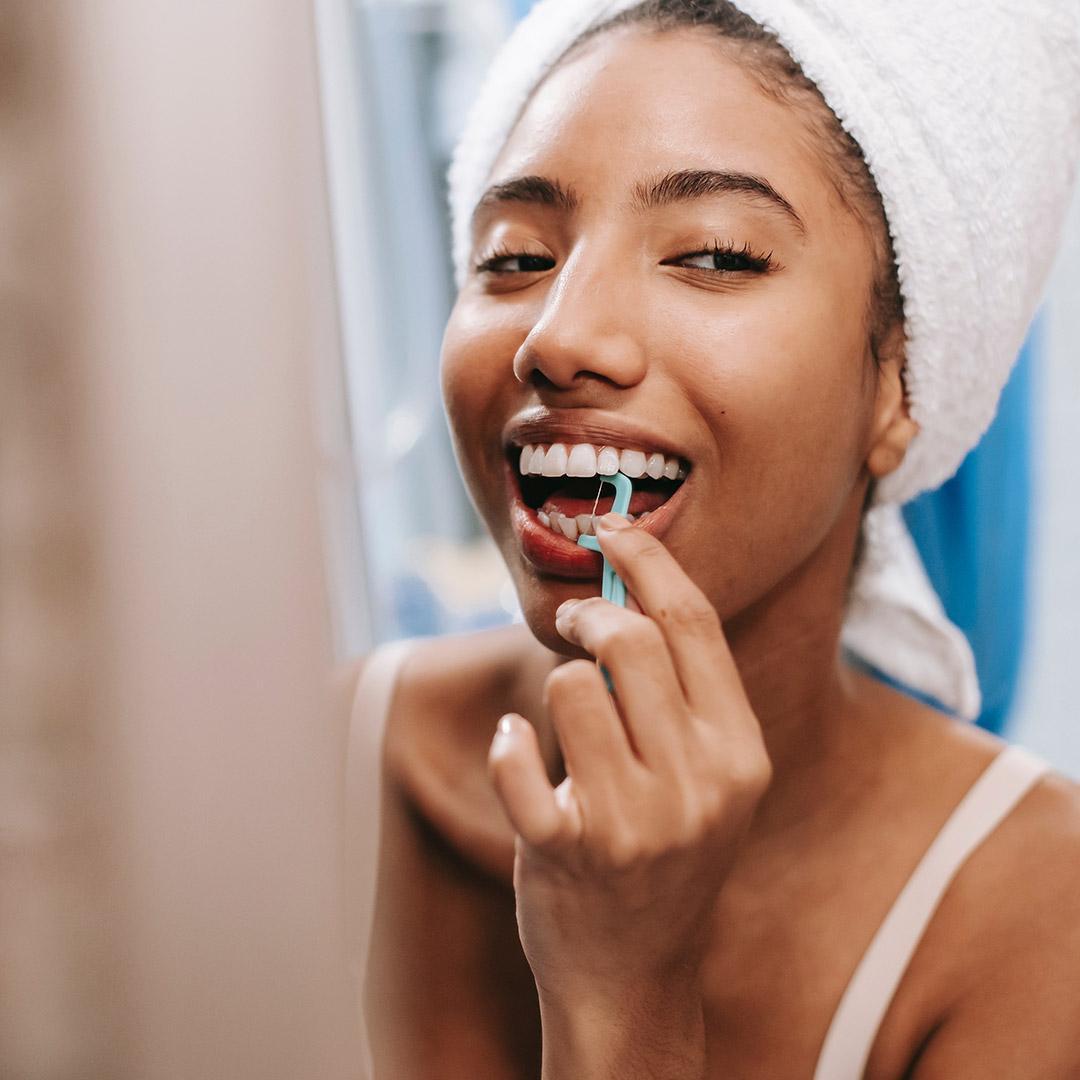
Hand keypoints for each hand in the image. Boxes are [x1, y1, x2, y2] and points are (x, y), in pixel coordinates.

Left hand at [488, 513, 771, 1041]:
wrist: (634, 973)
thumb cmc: (667, 855)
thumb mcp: (707, 779)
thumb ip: (685, 694)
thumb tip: (631, 588)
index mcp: (740, 753)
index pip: (694, 624)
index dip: (649, 560)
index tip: (613, 527)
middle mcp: (697, 784)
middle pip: (631, 640)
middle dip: (589, 615)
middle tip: (571, 621)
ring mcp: (635, 822)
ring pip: (569, 685)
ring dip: (554, 688)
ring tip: (561, 725)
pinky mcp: (568, 851)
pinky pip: (517, 757)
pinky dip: (506, 743)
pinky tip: (515, 752)